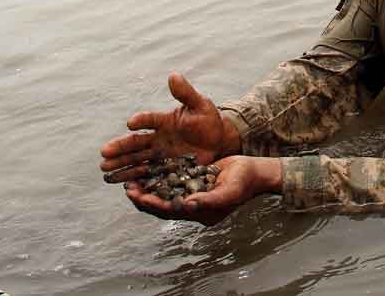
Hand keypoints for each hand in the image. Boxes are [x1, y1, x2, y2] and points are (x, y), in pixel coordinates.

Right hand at [99, 72, 240, 183]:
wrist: (218, 141)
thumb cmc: (208, 120)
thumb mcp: (200, 106)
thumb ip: (186, 93)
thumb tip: (173, 75)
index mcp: (164, 121)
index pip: (150, 120)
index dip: (141, 121)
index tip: (131, 123)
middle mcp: (157, 138)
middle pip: (136, 143)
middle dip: (120, 148)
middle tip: (104, 154)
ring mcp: (160, 155)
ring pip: (137, 160)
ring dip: (121, 165)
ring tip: (105, 170)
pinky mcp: (165, 169)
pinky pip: (147, 175)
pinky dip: (135, 179)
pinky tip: (123, 186)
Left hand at [124, 156, 282, 225]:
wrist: (257, 171)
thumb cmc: (245, 182)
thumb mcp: (229, 191)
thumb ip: (208, 200)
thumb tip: (187, 206)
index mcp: (200, 213)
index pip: (170, 211)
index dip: (152, 204)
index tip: (137, 196)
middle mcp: (194, 207)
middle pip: (163, 205)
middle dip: (144, 198)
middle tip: (128, 188)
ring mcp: (194, 195)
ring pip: (165, 194)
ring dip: (149, 189)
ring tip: (132, 181)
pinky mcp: (194, 182)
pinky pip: (173, 183)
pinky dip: (160, 178)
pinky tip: (149, 170)